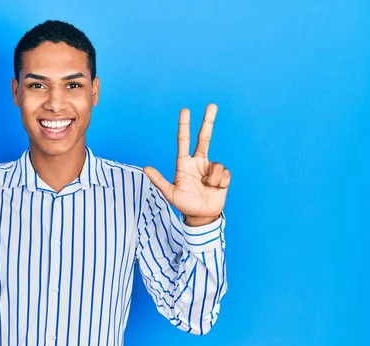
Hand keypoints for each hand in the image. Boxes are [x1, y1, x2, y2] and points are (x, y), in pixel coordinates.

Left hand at [144, 104, 230, 225]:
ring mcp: (211, 167)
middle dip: (208, 121)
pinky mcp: (223, 175)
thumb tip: (145, 168)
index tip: (185, 110)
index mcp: (184, 163)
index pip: (184, 141)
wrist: (202, 216)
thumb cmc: (185, 204)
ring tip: (207, 188)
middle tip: (212, 105)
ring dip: (213, 179)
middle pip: (204, 138)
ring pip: (217, 165)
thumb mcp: (170, 193)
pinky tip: (216, 189)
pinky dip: (220, 183)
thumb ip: (159, 180)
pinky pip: (224, 174)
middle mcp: (198, 162)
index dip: (184, 126)